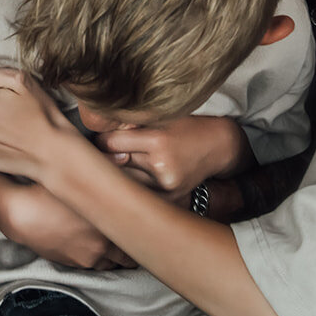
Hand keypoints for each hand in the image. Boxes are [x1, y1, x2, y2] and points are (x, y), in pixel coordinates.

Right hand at [5, 182, 134, 269]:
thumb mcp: (78, 179)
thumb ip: (105, 170)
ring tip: (112, 240)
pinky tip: (92, 245)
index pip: (135, 236)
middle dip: (129, 246)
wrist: (21, 215)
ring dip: (113, 254)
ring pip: (111, 264)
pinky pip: (93, 266)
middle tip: (131, 235)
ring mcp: (87, 259)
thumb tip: (124, 157)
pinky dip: (97, 258)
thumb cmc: (49, 193)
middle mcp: (102, 247)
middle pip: (127, 256)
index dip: (140, 230)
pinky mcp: (72, 264)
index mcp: (108, 225)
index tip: (144, 224)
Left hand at [95, 115, 249, 202]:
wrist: (218, 146)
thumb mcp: (160, 117)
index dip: (102, 140)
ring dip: (118, 175)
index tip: (100, 140)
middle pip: (115, 165)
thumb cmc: (185, 127)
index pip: (111, 143)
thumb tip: (97, 140)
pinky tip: (135, 181)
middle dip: (106, 159)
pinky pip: (141, 194)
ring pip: (125, 182)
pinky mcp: (171, 198)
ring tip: (118, 166)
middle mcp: (161, 165)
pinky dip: (134, 187)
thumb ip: (130, 127)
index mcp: (158, 140)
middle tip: (99, 156)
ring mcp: (166, 185)